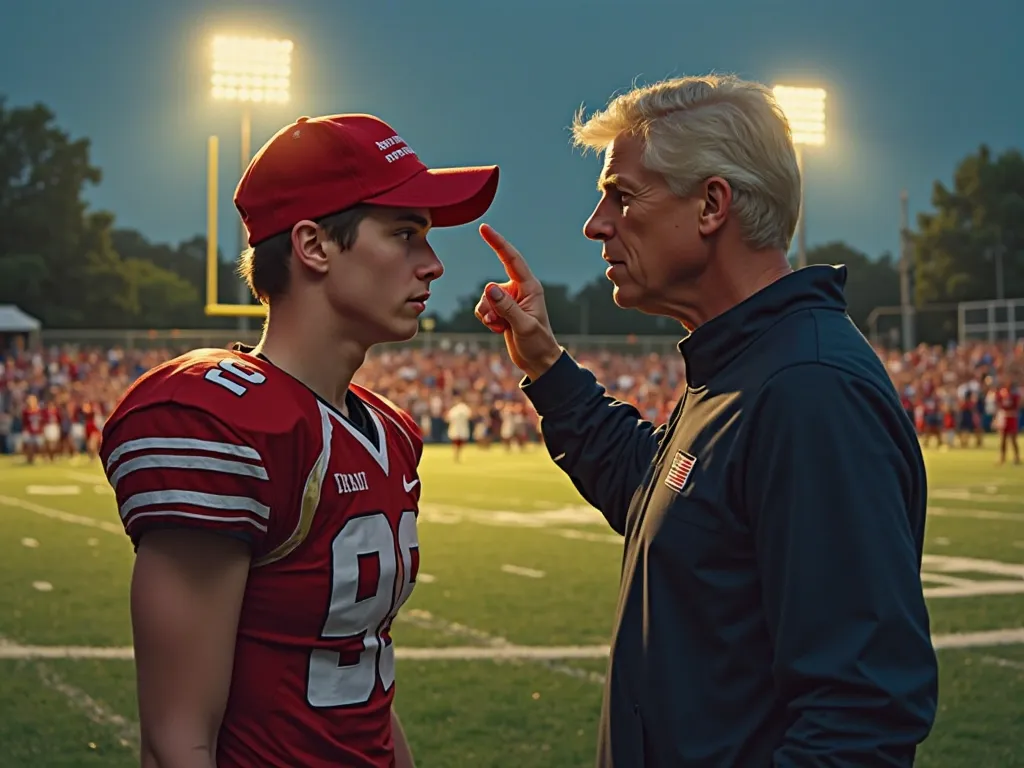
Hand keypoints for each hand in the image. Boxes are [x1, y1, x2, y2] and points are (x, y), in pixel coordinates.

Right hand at [475, 224, 562, 379]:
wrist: (538, 361)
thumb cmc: (537, 343)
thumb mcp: (523, 326)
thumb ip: (507, 307)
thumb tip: (489, 288)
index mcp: (530, 287)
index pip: (511, 259)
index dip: (498, 242)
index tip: (484, 228)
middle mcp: (519, 290)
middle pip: (492, 287)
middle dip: (491, 306)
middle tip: (500, 323)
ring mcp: (509, 299)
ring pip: (485, 299)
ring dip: (488, 315)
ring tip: (502, 327)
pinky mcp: (501, 310)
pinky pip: (483, 308)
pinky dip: (487, 319)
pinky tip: (499, 329)